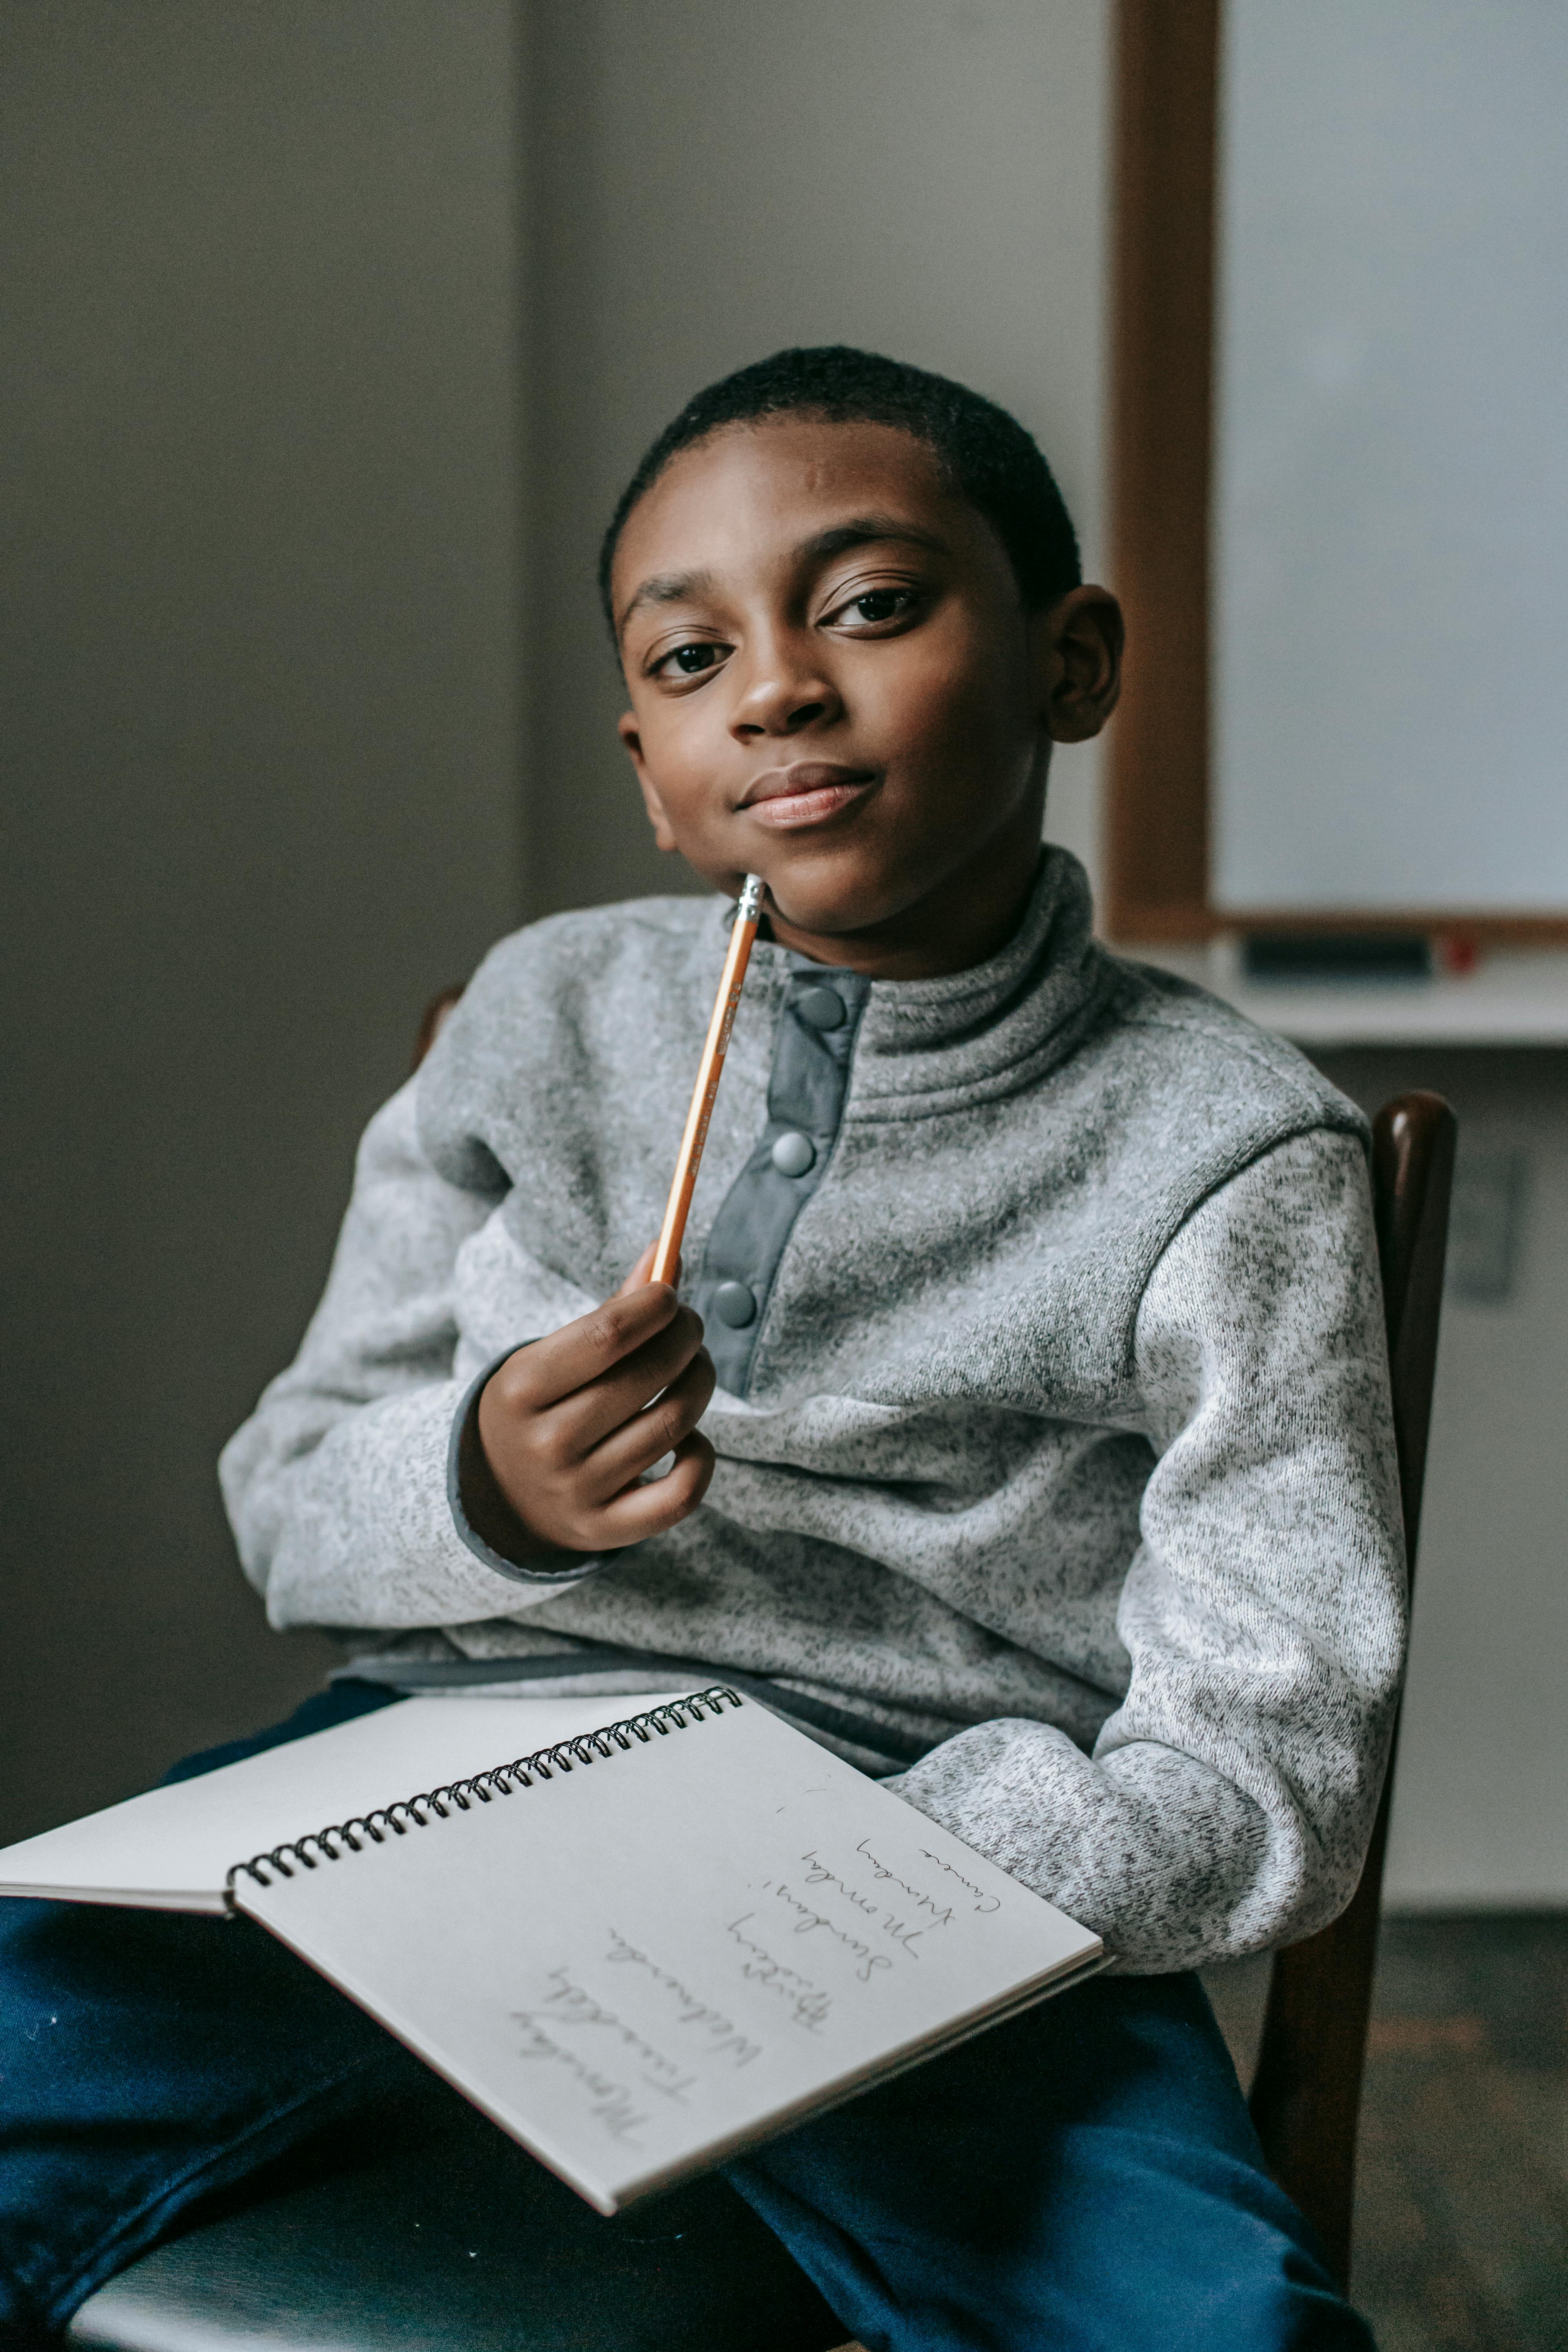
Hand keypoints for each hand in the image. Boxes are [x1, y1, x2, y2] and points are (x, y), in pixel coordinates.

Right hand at [470, 1246, 715, 1558]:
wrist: (501, 1494)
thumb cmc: (542, 1405)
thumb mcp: (552, 1357)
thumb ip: (612, 1310)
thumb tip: (665, 1249)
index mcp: (522, 1388)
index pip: (607, 1334)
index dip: (655, 1306)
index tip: (671, 1296)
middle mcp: (546, 1443)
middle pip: (646, 1378)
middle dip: (685, 1339)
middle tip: (690, 1328)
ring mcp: (577, 1491)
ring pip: (672, 1426)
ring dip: (699, 1384)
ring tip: (694, 1369)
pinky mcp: (607, 1530)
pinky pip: (681, 1494)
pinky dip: (700, 1457)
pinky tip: (688, 1435)